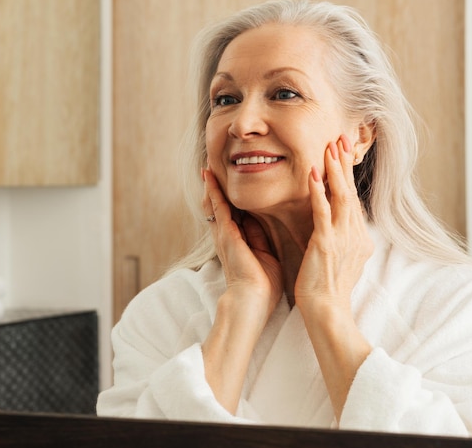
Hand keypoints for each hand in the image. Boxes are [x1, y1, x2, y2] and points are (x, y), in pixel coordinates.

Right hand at [202, 168, 282, 318]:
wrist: (252, 302)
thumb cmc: (262, 286)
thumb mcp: (264, 255)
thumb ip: (259, 238)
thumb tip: (258, 221)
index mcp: (238, 242)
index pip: (233, 215)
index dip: (230, 200)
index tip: (229, 184)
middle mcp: (227, 237)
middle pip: (218, 208)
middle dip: (215, 190)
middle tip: (211, 170)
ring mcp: (224, 235)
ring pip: (215, 205)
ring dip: (211, 187)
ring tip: (207, 169)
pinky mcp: (226, 234)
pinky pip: (218, 208)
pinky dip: (214, 192)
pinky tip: (210, 178)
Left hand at [294, 135, 373, 312]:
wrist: (326, 312)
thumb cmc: (329, 288)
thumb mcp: (343, 260)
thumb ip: (345, 240)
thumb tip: (345, 227)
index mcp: (359, 238)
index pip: (352, 199)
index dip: (348, 175)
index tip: (343, 152)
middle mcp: (355, 234)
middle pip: (350, 191)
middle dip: (345, 163)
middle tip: (341, 137)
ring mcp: (342, 238)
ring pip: (341, 196)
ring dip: (335, 170)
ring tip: (330, 147)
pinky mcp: (326, 244)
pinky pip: (323, 212)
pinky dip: (318, 191)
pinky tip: (312, 173)